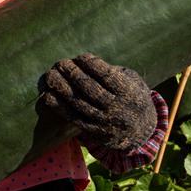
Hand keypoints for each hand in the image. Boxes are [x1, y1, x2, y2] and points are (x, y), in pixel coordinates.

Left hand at [40, 52, 156, 150]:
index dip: (92, 65)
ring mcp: (104, 121)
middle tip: (59, 63)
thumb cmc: (133, 98)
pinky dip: (59, 107)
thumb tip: (89, 62)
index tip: (80, 56)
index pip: (107, 76)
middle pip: (90, 89)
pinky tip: (48, 96)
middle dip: (72, 74)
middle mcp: (116, 108)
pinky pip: (74, 118)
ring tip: (50, 76)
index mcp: (128, 93)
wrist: (142, 134)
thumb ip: (116, 71)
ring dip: (62, 88)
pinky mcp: (93, 132)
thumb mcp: (135, 82)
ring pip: (79, 103)